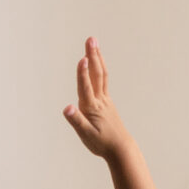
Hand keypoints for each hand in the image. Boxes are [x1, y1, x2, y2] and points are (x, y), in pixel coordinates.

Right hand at [62, 37, 133, 158]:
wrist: (121, 149)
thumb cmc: (101, 143)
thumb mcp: (85, 134)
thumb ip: (76, 120)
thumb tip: (67, 108)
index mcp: (92, 108)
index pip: (86, 87)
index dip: (83, 73)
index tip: (83, 58)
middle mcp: (100, 100)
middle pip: (97, 74)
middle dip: (93, 56)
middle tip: (91, 39)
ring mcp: (105, 100)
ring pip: (101, 75)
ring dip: (97, 58)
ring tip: (93, 44)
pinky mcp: (106, 102)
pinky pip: (103, 81)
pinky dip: (100, 69)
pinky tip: (97, 63)